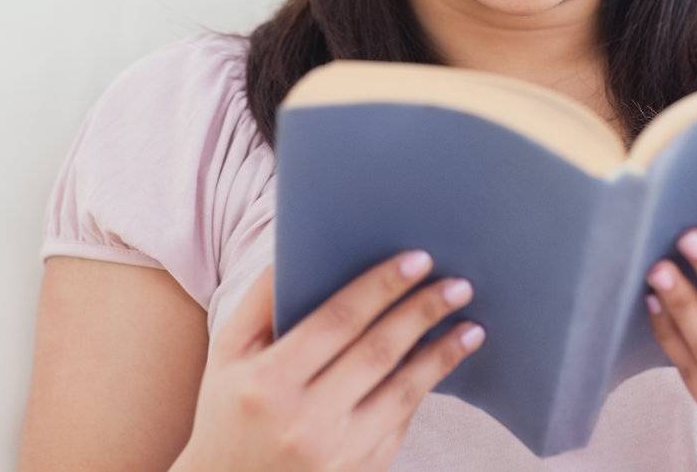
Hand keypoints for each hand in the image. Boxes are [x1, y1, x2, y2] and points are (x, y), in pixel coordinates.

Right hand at [172, 252, 484, 471]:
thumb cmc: (228, 411)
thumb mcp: (226, 354)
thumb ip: (260, 300)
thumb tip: (297, 246)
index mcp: (268, 383)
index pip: (337, 321)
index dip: (381, 287)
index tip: (417, 259)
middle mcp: (305, 422)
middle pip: (378, 352)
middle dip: (422, 312)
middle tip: (457, 284)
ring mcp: (337, 455)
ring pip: (402, 393)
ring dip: (441, 355)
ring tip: (471, 326)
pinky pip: (400, 423)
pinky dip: (423, 389)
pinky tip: (441, 363)